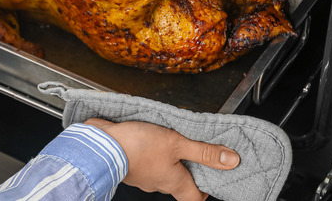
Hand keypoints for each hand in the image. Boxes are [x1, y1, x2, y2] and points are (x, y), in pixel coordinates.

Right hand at [84, 118, 239, 200]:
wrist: (100, 145)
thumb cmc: (137, 147)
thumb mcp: (177, 143)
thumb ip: (203, 152)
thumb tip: (231, 161)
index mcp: (174, 182)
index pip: (195, 197)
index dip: (205, 190)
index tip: (210, 178)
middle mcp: (157, 183)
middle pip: (177, 182)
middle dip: (184, 168)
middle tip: (190, 150)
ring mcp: (140, 177)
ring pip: (158, 171)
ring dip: (163, 158)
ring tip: (165, 138)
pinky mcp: (126, 165)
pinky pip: (141, 162)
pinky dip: (145, 152)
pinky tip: (143, 138)